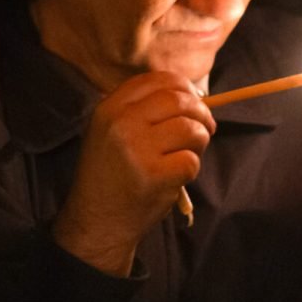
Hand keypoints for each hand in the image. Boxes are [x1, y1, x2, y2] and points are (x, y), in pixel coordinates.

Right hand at [52, 71, 215, 275]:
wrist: (96, 222)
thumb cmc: (111, 175)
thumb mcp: (110, 131)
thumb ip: (141, 109)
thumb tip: (191, 95)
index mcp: (110, 108)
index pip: (157, 79)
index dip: (183, 87)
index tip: (193, 100)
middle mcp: (121, 124)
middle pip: (178, 100)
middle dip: (200, 113)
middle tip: (205, 128)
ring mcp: (138, 149)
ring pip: (190, 128)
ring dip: (199, 140)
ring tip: (189, 152)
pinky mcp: (155, 175)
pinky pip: (191, 161)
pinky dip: (191, 168)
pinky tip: (178, 175)